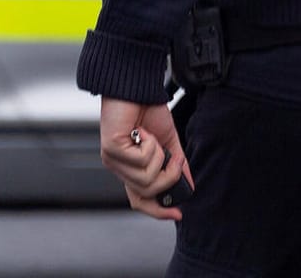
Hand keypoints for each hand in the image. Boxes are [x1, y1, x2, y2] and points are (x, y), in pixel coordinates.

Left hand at [98, 97, 194, 219]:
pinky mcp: (111, 149)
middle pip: (148, 193)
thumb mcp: (168, 141)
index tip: (178, 214)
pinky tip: (142, 130)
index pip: (140, 201)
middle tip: (174, 159)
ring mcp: (112, 160)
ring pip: (145, 179)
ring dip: (158, 156)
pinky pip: (141, 161)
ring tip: (153, 138)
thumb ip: (177, 164)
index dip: (158, 211)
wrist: (135, 87)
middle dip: (169, 177)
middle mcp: (119, 168)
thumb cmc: (147, 110)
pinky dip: (150, 144)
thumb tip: (190, 184)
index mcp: (131, 169)